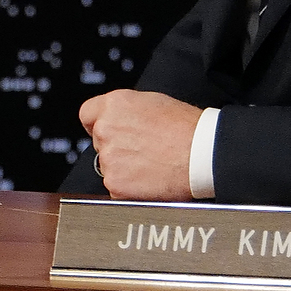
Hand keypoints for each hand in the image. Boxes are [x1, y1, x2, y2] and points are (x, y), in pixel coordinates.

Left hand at [77, 90, 202, 200]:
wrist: (203, 154)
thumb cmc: (188, 128)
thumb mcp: (154, 102)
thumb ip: (128, 111)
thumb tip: (122, 119)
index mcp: (114, 106)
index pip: (88, 114)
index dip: (98, 123)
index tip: (107, 131)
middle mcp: (106, 130)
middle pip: (100, 142)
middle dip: (117, 147)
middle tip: (143, 150)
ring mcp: (109, 159)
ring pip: (109, 166)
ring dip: (124, 168)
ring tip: (152, 164)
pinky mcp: (115, 184)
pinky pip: (116, 188)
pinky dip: (130, 187)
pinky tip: (150, 179)